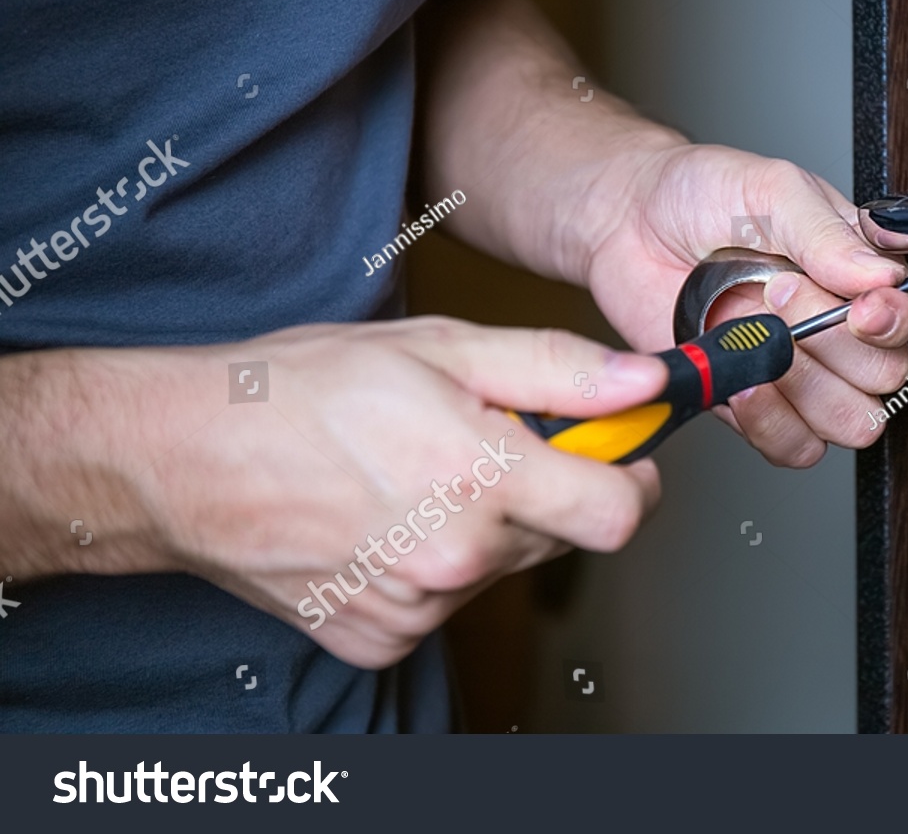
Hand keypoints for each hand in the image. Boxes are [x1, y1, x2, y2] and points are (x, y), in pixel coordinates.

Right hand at [138, 318, 666, 668]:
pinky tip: (390, 518)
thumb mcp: (444, 348)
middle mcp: (457, 557)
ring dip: (489, 524)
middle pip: (565, 535)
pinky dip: (436, 562)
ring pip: (504, 566)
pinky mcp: (382, 638)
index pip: (621, 512)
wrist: (187, 457)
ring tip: (421, 472)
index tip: (618, 450)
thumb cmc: (303, 393)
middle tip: (489, 439)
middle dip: (550, 488)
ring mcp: (419, 606)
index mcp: (481, 478)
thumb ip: (558, 370)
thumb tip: (642, 383)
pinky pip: (447, 601)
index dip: (633, 475)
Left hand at [586, 144, 907, 466]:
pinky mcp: (751, 404)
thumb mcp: (771, 189)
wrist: (628, 219)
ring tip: (760, 338)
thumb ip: (827, 232)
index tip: (859, 308)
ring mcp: (795, 370)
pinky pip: (793, 446)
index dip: (890, 322)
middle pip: (884, 377)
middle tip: (779, 293)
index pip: (906, 318)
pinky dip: (773, 424)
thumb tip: (882, 275)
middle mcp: (834, 328)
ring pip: (849, 421)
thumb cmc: (700, 193)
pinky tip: (744, 383)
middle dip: (836, 345)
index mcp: (855, 273)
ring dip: (809, 388)